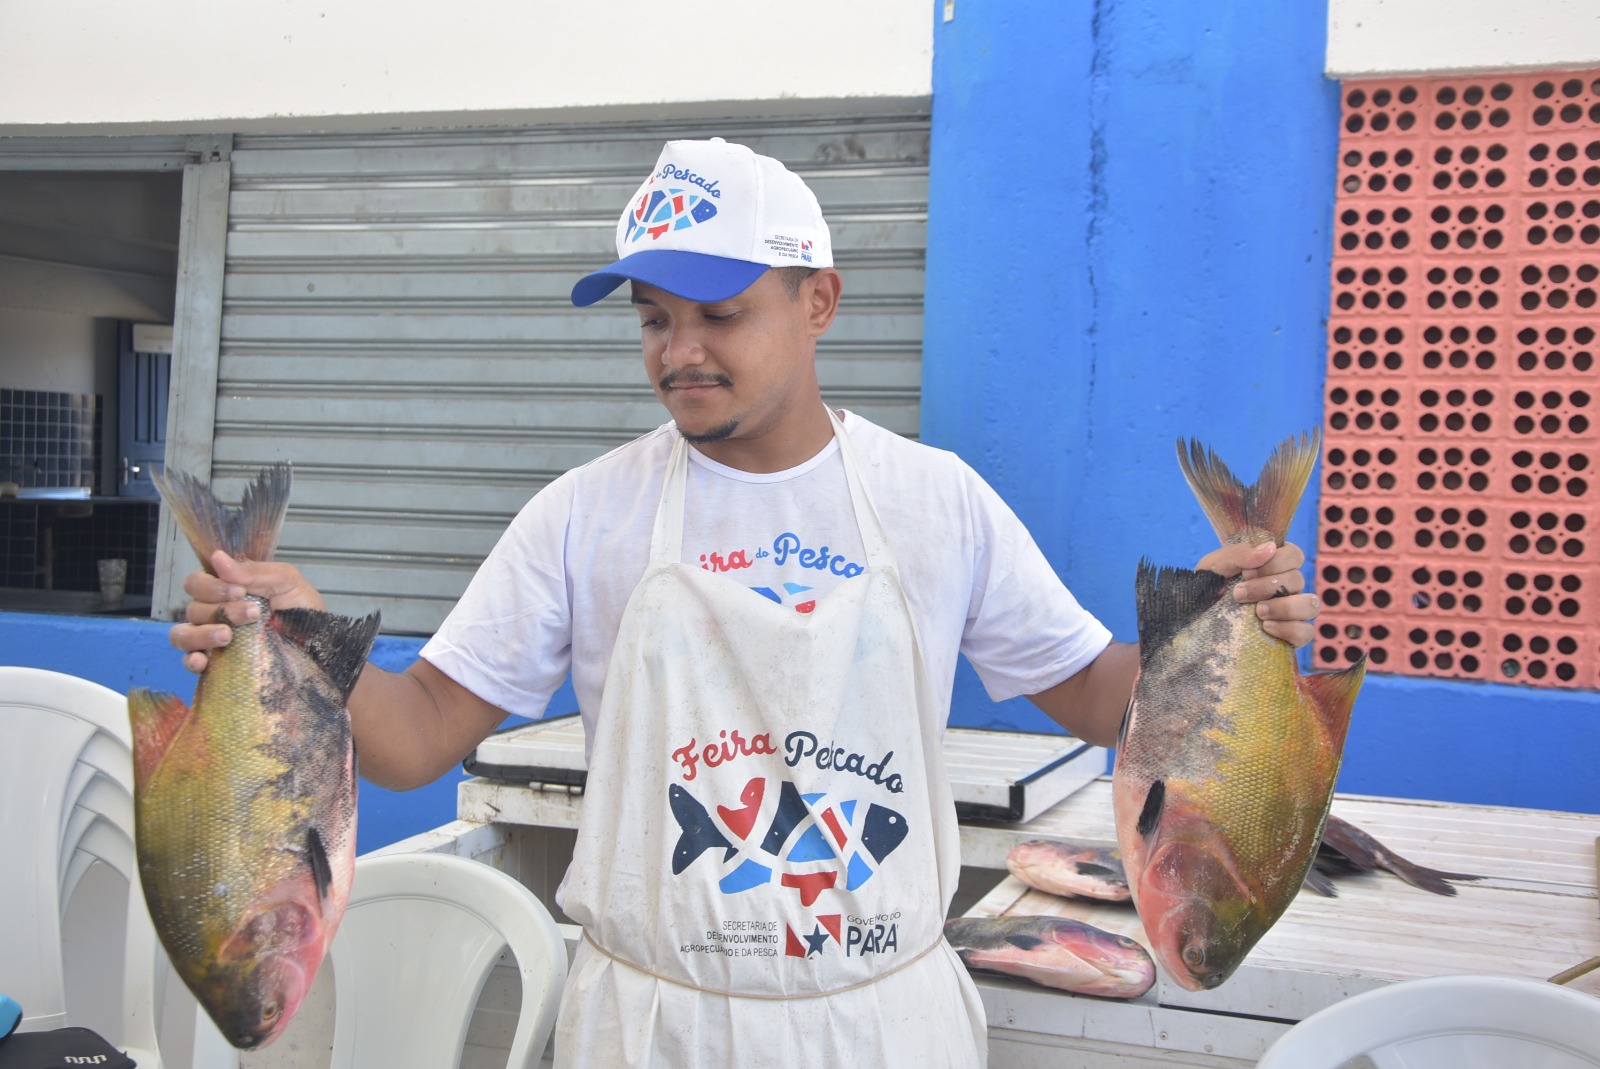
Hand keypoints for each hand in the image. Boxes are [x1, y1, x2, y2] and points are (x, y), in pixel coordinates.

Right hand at [168, 550, 325, 672]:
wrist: (322, 649)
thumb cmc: (306, 613)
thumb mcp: (287, 582)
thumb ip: (254, 571)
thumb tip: (217, 557)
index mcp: (230, 591)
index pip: (198, 582)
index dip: (212, 585)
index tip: (240, 591)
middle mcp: (217, 614)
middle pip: (192, 607)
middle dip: (220, 609)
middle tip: (252, 614)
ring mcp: (215, 641)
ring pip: (183, 633)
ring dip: (202, 633)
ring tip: (228, 636)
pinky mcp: (217, 665)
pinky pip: (188, 662)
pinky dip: (190, 660)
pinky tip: (203, 660)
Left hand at [1195, 541, 1317, 649]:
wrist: (1195, 619)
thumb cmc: (1207, 588)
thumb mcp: (1215, 566)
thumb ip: (1239, 554)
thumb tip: (1270, 548)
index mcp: (1272, 566)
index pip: (1294, 555)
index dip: (1275, 562)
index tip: (1247, 572)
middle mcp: (1286, 587)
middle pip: (1298, 579)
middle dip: (1267, 586)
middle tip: (1239, 594)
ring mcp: (1290, 612)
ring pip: (1311, 605)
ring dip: (1285, 607)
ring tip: (1258, 611)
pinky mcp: (1290, 636)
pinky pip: (1306, 632)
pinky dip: (1290, 629)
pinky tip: (1266, 627)